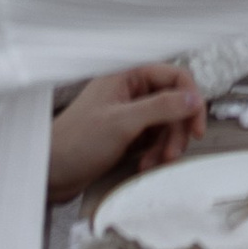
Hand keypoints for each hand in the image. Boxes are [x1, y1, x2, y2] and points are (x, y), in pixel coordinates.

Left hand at [48, 63, 205, 199]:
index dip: (190, 101)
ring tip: (155, 162)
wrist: (50, 173)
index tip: (197, 126)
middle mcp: (130, 90)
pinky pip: (154, 139)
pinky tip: (145, 164)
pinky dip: (155, 153)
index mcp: (128, 75)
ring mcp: (129, 112)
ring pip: (166, 124)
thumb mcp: (122, 123)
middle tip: (173, 152)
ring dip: (166, 145)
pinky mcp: (126, 133)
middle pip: (174, 103)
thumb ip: (161, 107)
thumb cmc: (75, 142)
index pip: (175, 77)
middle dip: (176, 130)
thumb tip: (194, 98)